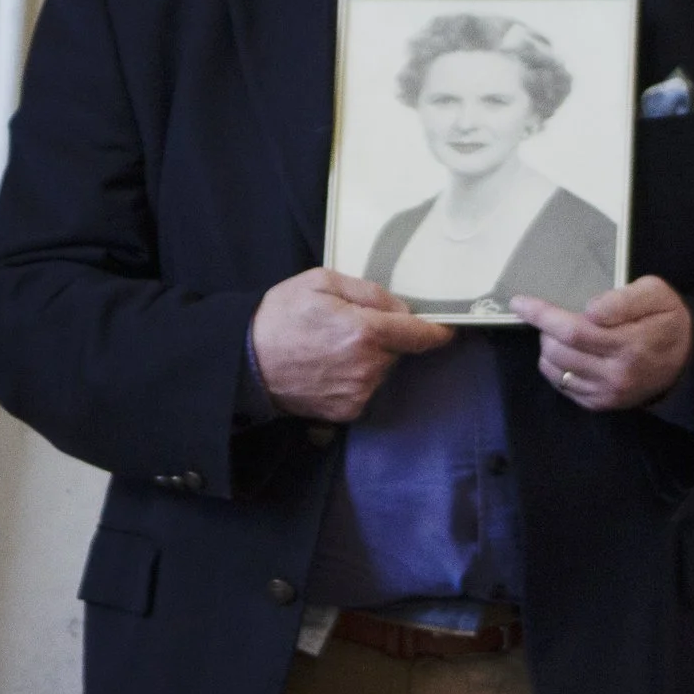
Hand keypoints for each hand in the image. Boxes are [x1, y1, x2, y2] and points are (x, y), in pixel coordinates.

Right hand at [250, 268, 453, 423]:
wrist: (246, 360)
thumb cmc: (281, 316)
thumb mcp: (321, 282)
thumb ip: (369, 291)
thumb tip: (402, 308)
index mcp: (365, 331)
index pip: (421, 335)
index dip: (438, 330)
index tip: (447, 328)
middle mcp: (368, 367)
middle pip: (398, 351)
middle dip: (384, 338)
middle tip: (348, 326)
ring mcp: (358, 393)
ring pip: (381, 370)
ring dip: (369, 359)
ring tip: (332, 347)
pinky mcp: (347, 411)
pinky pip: (365, 389)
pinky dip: (355, 378)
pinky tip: (328, 368)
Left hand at [511, 277, 692, 411]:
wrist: (686, 361)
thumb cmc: (666, 320)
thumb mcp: (657, 295)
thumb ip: (625, 299)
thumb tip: (590, 310)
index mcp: (631, 345)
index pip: (573, 330)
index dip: (541, 315)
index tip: (518, 302)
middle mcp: (617, 374)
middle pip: (559, 351)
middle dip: (545, 329)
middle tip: (553, 316)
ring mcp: (608, 393)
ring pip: (556, 369)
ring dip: (548, 348)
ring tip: (561, 334)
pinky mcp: (601, 404)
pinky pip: (562, 386)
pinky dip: (555, 367)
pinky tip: (568, 354)